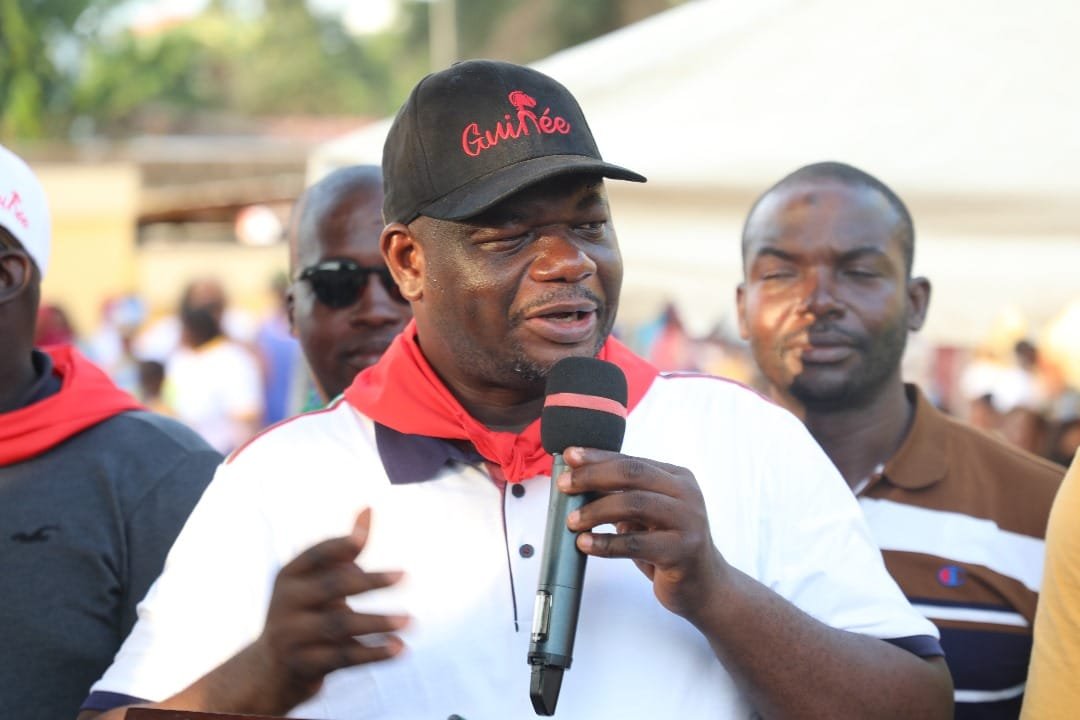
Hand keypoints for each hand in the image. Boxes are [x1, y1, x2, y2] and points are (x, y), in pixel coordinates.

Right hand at [251, 508, 408, 710]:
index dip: (337, 546)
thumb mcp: (316, 581)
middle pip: (332, 587)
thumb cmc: (304, 613)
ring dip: (378, 622)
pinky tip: (400, 648)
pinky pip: (344, 657)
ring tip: (409, 620)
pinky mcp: (303, 665)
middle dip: (370, 580)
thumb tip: (368, 507)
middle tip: (405, 575)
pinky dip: (373, 653)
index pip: (315, 555)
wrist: (269, 671)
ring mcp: (292, 635)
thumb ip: (345, 550)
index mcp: (289, 576)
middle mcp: (286, 602)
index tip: (361, 540)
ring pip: (341, 624)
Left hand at [559, 447, 728, 623]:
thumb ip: (621, 496)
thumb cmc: (667, 547)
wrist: (704, 586)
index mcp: (677, 478)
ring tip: (571, 521)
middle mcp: (686, 494)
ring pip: (634, 504)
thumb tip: (576, 483)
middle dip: (593, 476)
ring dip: (596, 511)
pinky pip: (635, 543)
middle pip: (632, 475)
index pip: (631, 460)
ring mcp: (688, 522)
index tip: (570, 456)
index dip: (597, 457)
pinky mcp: (682, 551)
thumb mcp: (646, 516)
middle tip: (565, 486)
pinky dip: (605, 543)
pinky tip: (585, 544)